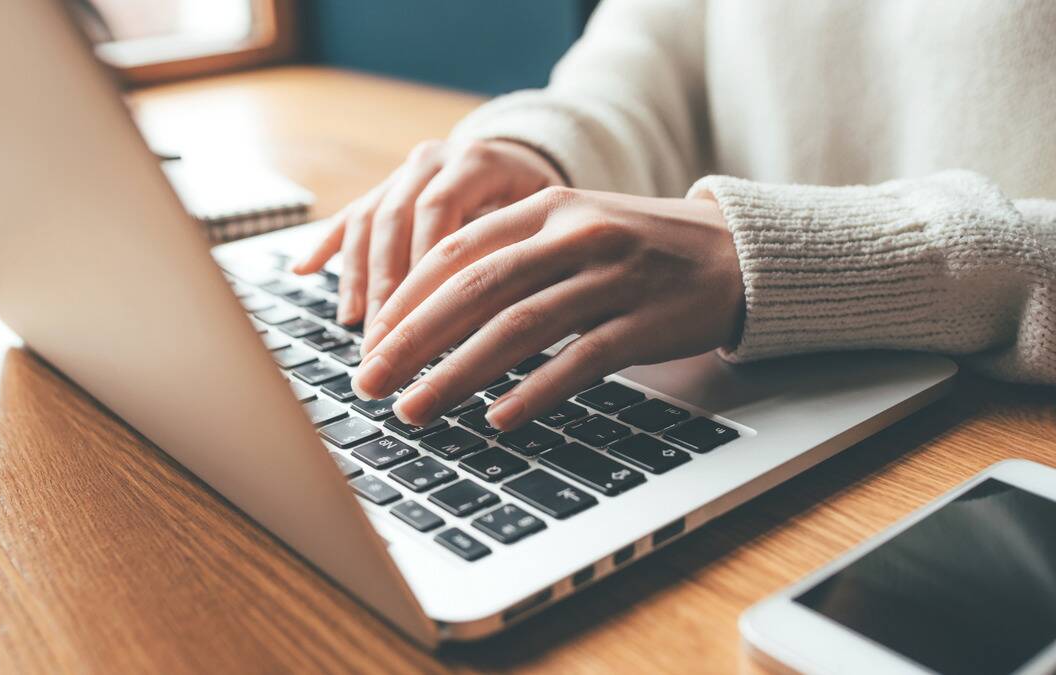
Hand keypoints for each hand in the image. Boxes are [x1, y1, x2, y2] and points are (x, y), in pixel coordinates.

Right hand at [291, 138, 564, 325]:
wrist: (527, 159)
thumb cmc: (544, 205)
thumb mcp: (545, 219)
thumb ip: (520, 250)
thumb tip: (504, 315)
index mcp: (476, 162)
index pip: (439, 212)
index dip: (424, 265)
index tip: (418, 317)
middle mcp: (434, 159)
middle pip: (396, 219)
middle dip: (386, 285)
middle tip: (382, 339)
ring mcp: (404, 172)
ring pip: (369, 220)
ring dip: (358, 276)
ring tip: (354, 324)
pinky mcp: (385, 187)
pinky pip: (350, 215)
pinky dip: (326, 245)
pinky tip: (301, 271)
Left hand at [350, 187, 743, 430]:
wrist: (735, 254)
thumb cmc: (638, 249)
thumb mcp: (573, 230)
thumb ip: (510, 256)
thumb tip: (428, 312)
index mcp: (547, 207)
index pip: (456, 251)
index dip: (405, 298)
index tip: (370, 340)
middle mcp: (575, 234)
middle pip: (476, 288)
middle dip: (412, 340)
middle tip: (370, 381)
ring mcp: (613, 277)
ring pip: (518, 326)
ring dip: (457, 374)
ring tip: (415, 409)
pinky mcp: (646, 322)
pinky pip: (580, 360)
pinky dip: (534, 391)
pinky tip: (497, 419)